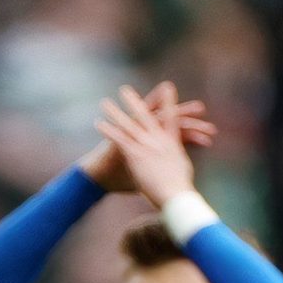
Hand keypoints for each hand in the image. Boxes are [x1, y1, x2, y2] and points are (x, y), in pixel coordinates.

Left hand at [79, 82, 215, 192]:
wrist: (177, 196)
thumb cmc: (182, 189)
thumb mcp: (183, 169)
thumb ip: (178, 159)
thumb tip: (180, 161)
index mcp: (172, 142)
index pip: (171, 117)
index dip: (169, 101)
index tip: (167, 86)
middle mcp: (159, 140)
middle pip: (146, 115)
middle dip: (134, 101)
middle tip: (124, 90)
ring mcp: (147, 145)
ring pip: (128, 124)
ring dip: (115, 112)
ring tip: (104, 102)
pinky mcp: (136, 154)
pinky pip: (119, 138)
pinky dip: (109, 130)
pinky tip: (98, 123)